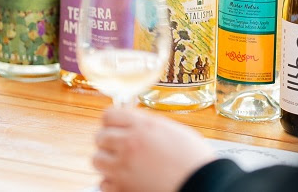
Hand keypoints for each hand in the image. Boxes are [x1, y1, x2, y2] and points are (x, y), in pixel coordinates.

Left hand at [93, 107, 215, 191]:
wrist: (200, 182)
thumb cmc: (192, 156)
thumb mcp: (171, 129)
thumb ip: (148, 124)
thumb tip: (134, 123)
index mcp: (142, 125)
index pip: (108, 115)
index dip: (113, 120)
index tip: (117, 124)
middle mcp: (129, 144)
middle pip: (100, 136)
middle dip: (108, 140)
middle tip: (119, 144)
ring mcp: (123, 168)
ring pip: (97, 159)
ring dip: (107, 160)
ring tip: (121, 162)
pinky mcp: (122, 188)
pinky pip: (102, 182)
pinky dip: (110, 181)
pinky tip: (124, 178)